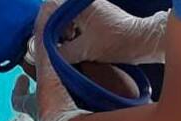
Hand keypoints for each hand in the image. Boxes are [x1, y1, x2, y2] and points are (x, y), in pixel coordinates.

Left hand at [13, 3, 89, 120]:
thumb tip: (43, 11)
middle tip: (57, 74)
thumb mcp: (49, 67)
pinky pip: (83, 119)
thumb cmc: (59, 104)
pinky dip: (88, 109)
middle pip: (41, 105)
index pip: (18, 101)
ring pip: (62, 113)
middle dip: (47, 91)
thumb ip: (45, 40)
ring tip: (81, 82)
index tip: (20, 79)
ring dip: (68, 100)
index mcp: (35, 107)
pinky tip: (100, 98)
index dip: (17, 90)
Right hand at [52, 0, 168, 64]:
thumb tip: (45, 56)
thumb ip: (62, 52)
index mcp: (79, 3)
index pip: (50, 8)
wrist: (142, 41)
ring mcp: (89, 7)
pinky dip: (70, 35)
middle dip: (51, 32)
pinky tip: (72, 47)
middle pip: (55, 13)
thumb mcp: (85, 50)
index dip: (42, 25)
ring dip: (61, 35)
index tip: (38, 40)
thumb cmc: (117, 42)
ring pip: (65, 19)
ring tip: (62, 49)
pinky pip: (75, 22)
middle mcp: (82, 2)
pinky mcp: (94, 15)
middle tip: (50, 48)